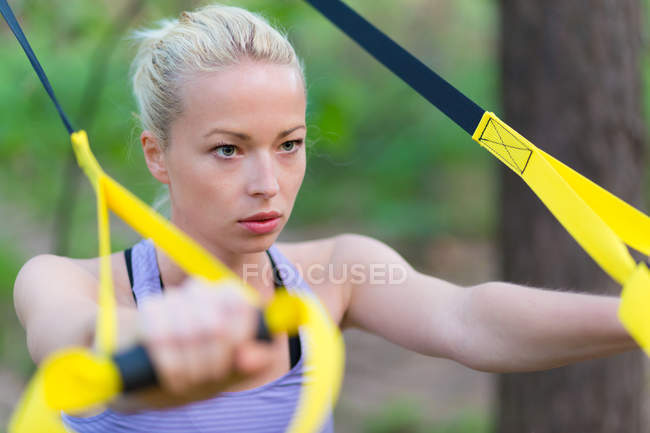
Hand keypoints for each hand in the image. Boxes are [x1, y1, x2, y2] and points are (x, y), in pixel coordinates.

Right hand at [136, 279, 272, 397]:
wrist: (153, 378)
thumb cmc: (204, 370)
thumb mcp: (236, 371)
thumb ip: (256, 364)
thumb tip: (252, 360)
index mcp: (230, 297)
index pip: (242, 306)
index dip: (239, 340)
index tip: (235, 363)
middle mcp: (202, 290)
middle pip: (215, 325)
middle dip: (213, 363)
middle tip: (210, 379)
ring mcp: (173, 297)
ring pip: (187, 334)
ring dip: (190, 369)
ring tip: (190, 383)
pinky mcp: (149, 310)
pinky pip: (160, 338)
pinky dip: (170, 366)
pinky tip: (171, 378)